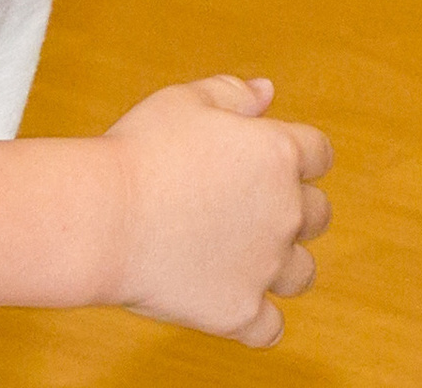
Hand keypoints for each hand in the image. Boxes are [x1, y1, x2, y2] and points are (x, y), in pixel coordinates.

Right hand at [103, 76, 330, 346]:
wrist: (101, 220)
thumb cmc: (138, 155)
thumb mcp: (187, 101)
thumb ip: (233, 93)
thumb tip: (267, 92)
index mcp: (281, 152)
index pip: (320, 154)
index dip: (300, 158)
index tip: (275, 166)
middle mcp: (286, 209)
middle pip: (319, 214)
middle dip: (294, 211)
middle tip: (255, 214)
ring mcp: (265, 264)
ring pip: (302, 273)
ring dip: (285, 266)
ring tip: (253, 263)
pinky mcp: (238, 311)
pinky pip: (270, 328)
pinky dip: (258, 323)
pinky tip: (239, 311)